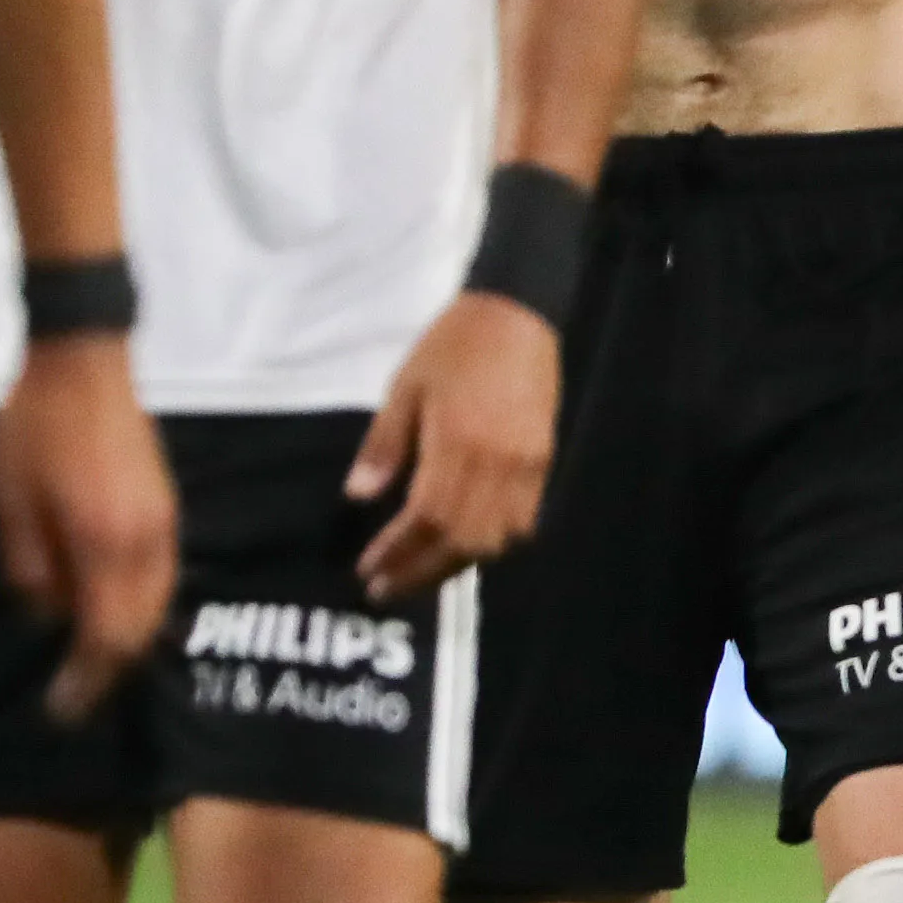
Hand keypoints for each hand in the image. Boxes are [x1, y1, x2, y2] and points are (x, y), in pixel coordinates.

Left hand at [0, 335, 179, 722]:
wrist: (82, 359)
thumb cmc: (32, 429)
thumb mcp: (10, 505)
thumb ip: (31, 569)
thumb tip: (48, 614)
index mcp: (106, 543)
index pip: (106, 636)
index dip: (85, 680)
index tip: (60, 711)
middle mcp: (148, 540)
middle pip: (141, 628)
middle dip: (110, 668)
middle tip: (75, 695)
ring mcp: (165, 520)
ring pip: (159, 603)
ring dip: (130, 638)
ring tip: (92, 659)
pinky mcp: (166, 504)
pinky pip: (163, 576)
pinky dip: (141, 606)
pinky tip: (113, 608)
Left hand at [346, 291, 562, 602]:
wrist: (518, 314)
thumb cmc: (453, 346)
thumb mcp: (406, 386)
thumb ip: (385, 443)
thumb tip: (358, 495)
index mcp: (457, 443)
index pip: (426, 518)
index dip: (398, 552)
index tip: (369, 573)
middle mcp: (496, 465)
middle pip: (462, 540)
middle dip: (422, 571)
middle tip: (388, 587)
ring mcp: (526, 467)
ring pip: (496, 538)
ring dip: (458, 563)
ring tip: (422, 571)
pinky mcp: (543, 462)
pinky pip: (523, 520)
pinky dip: (494, 543)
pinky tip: (467, 546)